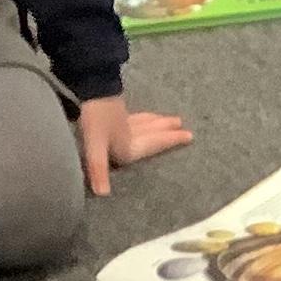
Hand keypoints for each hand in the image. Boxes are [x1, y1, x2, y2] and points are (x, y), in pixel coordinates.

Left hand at [76, 94, 191, 196]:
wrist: (90, 87)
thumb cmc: (96, 120)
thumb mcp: (95, 148)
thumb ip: (100, 170)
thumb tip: (104, 194)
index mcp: (130, 145)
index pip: (155, 144)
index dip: (171, 141)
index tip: (189, 136)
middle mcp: (130, 132)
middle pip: (153, 131)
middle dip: (167, 130)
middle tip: (182, 125)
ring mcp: (123, 119)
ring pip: (144, 122)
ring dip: (157, 122)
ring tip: (167, 119)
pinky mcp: (115, 109)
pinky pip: (134, 116)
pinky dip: (142, 117)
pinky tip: (138, 116)